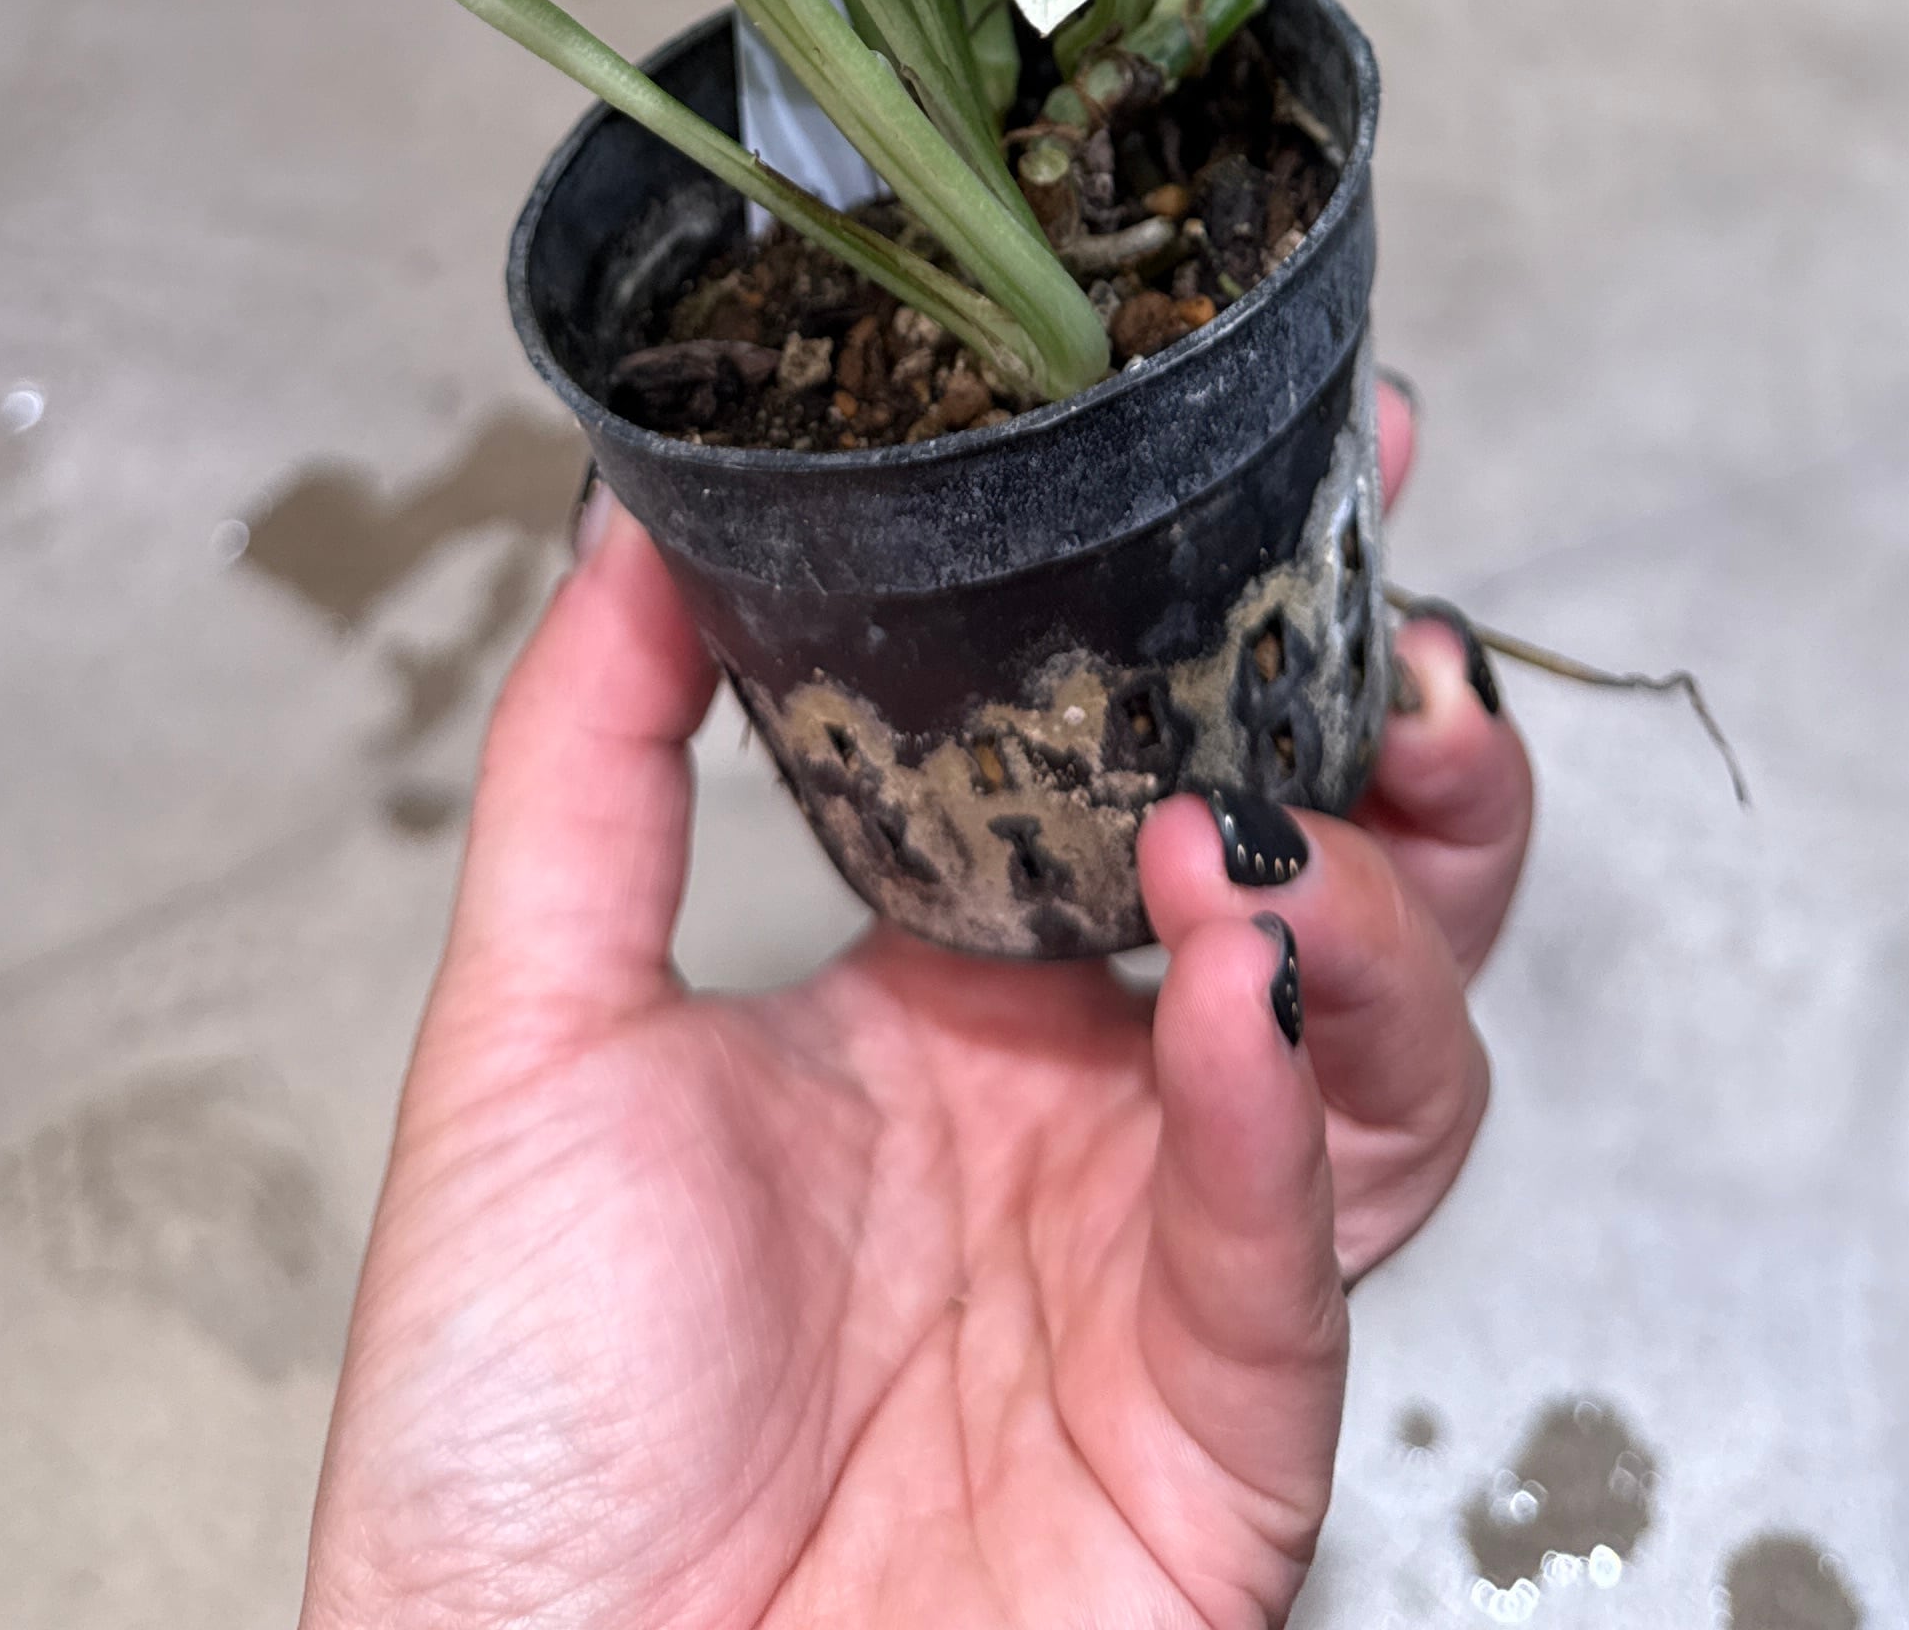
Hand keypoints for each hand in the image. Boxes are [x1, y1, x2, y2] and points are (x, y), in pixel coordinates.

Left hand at [300, 386, 1533, 1629]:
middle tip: (1399, 638)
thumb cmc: (506, 1453)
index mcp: (955, 1010)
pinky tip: (1229, 1004)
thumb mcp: (525, 1041)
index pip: (1153, 773)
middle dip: (1402, 755)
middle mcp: (1090, 1120)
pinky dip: (1280, 1111)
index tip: (1300, 456)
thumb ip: (590, 758)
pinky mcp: (1211, 1438)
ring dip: (1365, 918)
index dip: (1244, 628)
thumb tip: (629, 507)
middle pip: (1335, 898)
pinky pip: (1292, 1252)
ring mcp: (1165, 1273)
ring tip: (1258, 828)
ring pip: (1389, 1061)